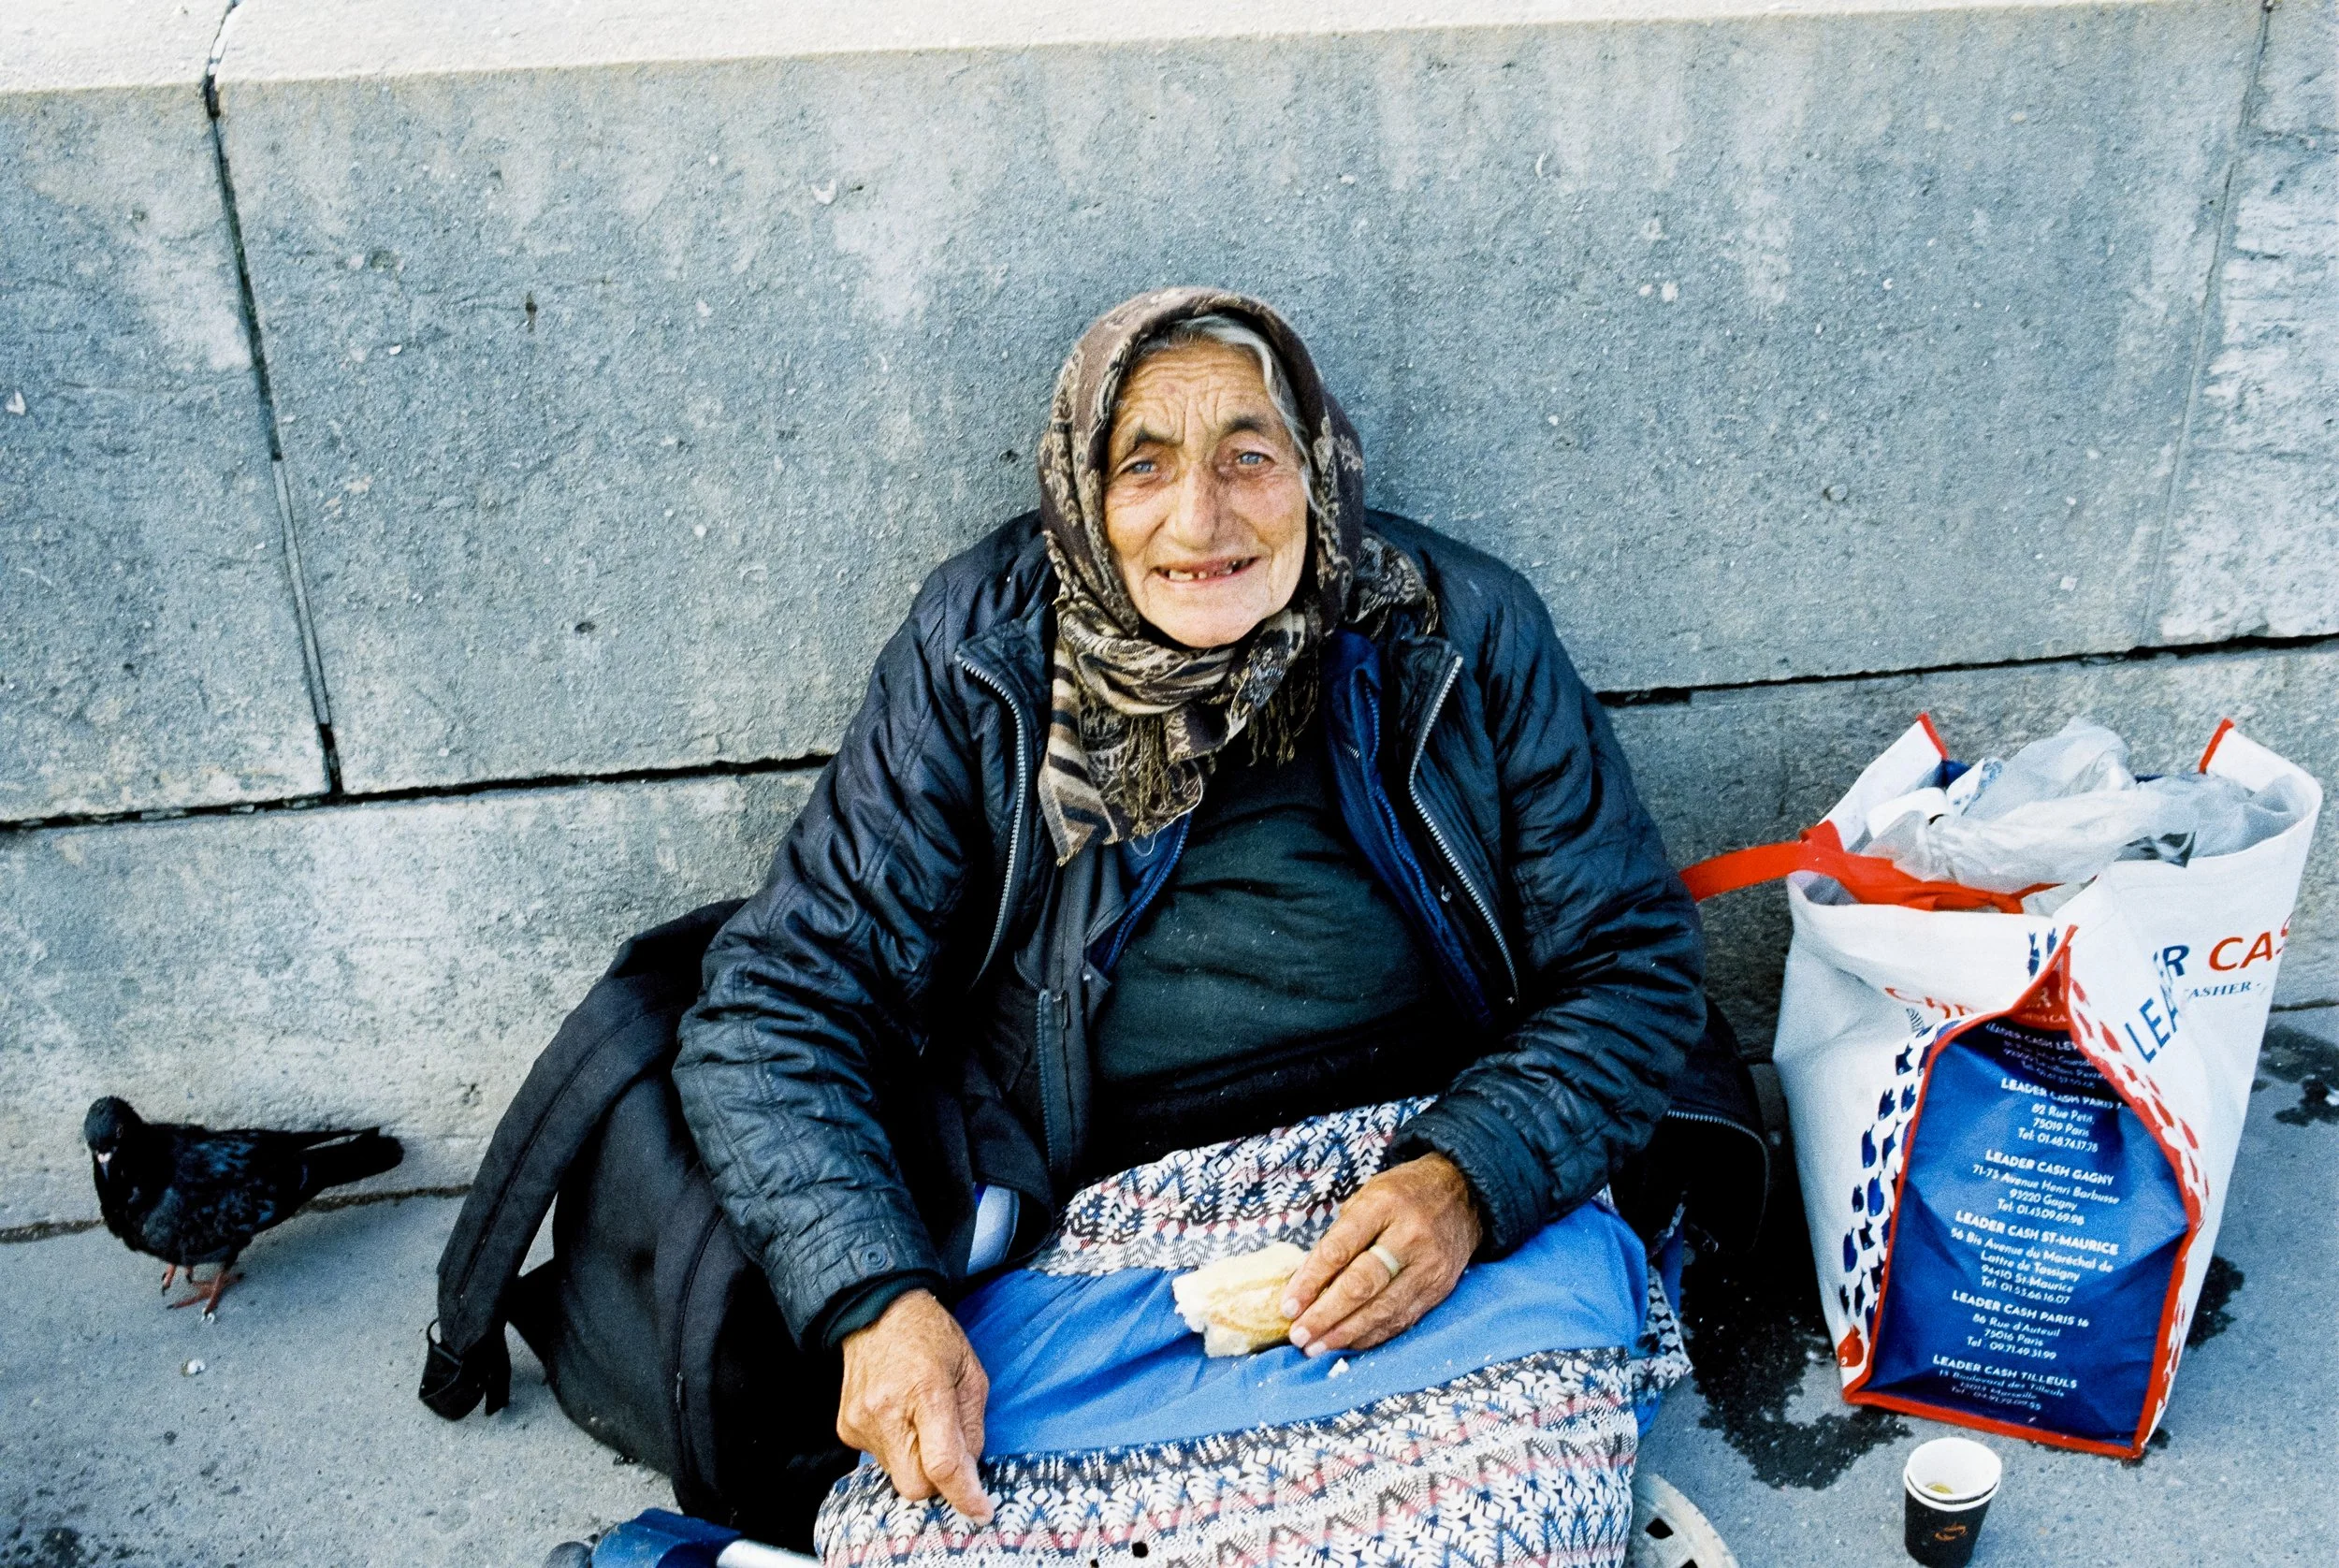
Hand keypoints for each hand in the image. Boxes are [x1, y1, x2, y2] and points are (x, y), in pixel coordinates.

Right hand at [836, 1289, 994, 1522]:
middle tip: (949, 1450)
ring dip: (916, 1461)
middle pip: (915, 1485)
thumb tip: (969, 1470)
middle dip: (938, 1480)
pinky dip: (897, 1449)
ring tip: (920, 1418)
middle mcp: (885, 1411)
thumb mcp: (971, 1372)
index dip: (964, 1494)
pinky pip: (880, 1459)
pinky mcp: (846, 1428)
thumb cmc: (931, 1337)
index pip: (942, 1464)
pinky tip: (900, 1416)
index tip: (981, 1510)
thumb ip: (973, 1426)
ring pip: (897, 1475)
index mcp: (925, 1391)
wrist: (878, 1311)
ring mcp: (860, 1421)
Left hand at [1280, 1154, 1481, 1356]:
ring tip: (1315, 1347)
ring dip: (1344, 1334)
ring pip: (1382, 1310)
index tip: (1289, 1305)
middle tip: (1299, 1334)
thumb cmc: (1403, 1195)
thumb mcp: (1367, 1197)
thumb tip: (1307, 1283)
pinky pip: (1401, 1319)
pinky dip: (1371, 1335)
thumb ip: (1340, 1236)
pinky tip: (1347, 1343)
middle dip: (1325, 1315)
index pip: (1340, 1249)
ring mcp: (1428, 1267)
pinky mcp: (1439, 1289)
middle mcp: (1409, 1238)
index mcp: (1383, 1206)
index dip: (1311, 1281)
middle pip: (1362, 1285)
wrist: (1463, 1195)